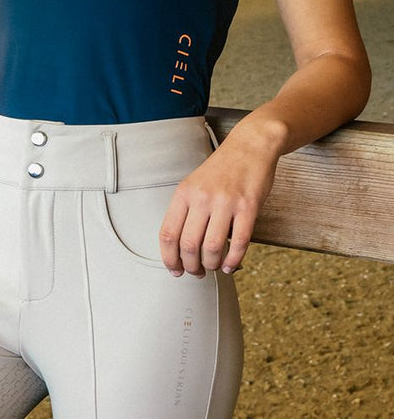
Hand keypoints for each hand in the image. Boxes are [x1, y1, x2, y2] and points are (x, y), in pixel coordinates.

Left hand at [158, 129, 278, 276]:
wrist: (249, 146)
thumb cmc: (222, 168)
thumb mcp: (194, 184)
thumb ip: (186, 211)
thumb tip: (180, 248)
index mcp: (184, 193)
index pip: (168, 234)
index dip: (169, 258)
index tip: (175, 269)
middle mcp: (202, 197)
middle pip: (189, 245)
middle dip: (191, 266)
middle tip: (197, 272)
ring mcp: (226, 202)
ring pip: (213, 247)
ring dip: (212, 265)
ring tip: (214, 266)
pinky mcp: (248, 207)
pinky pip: (239, 242)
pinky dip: (233, 260)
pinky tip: (231, 264)